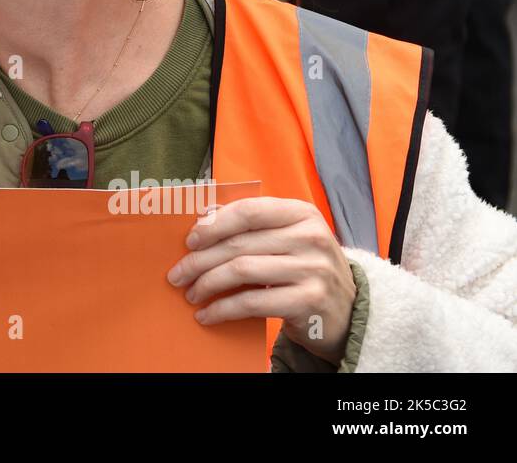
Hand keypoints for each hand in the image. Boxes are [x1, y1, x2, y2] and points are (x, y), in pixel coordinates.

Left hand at [165, 197, 356, 364]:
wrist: (346, 311)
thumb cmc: (304, 268)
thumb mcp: (288, 238)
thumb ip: (254, 226)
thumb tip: (204, 217)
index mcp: (302, 213)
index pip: (249, 210)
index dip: (214, 224)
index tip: (190, 240)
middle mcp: (311, 237)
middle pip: (239, 244)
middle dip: (200, 260)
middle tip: (177, 274)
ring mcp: (313, 269)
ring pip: (242, 271)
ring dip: (207, 284)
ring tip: (191, 293)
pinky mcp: (309, 301)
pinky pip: (252, 302)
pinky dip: (223, 309)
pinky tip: (207, 314)